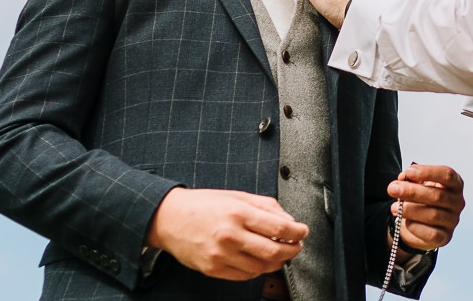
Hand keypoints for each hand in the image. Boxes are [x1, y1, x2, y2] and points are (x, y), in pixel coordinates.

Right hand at [145, 187, 307, 280]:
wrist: (169, 219)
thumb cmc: (203, 205)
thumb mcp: (237, 196)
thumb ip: (266, 207)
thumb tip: (289, 221)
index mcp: (238, 212)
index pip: (279, 228)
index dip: (298, 232)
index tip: (303, 232)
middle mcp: (230, 235)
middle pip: (273, 251)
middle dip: (293, 250)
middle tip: (297, 245)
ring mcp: (220, 255)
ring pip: (261, 267)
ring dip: (277, 263)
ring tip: (280, 254)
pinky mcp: (213, 269)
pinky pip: (244, 276)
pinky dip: (258, 270)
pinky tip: (260, 261)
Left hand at [388, 164, 464, 255]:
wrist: (420, 223)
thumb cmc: (420, 198)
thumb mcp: (416, 184)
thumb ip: (411, 179)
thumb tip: (404, 178)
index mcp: (455, 184)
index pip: (447, 175)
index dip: (428, 172)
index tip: (409, 172)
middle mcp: (457, 202)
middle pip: (438, 195)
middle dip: (412, 192)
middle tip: (393, 189)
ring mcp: (453, 220)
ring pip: (433, 215)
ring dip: (410, 210)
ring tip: (393, 208)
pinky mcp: (445, 237)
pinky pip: (431, 233)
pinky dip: (416, 227)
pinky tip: (406, 222)